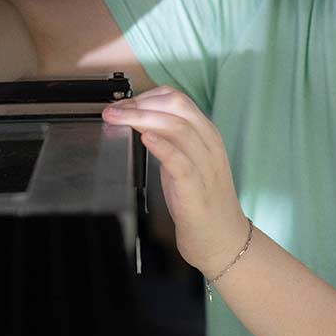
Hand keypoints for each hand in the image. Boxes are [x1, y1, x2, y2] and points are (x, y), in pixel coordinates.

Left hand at [100, 87, 250, 275]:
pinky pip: (181, 162)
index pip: (177, 99)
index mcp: (206, 134)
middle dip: (139, 104)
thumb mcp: (187, 160)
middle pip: (176, 108)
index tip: (122, 105)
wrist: (223, 238)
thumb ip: (170, 140)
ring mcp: (205, 167)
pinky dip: (162, 147)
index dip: (145, 97)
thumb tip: (140, 122)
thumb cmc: (201, 200)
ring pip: (177, 129)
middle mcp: (209, 145)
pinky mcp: (196, 190)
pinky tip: (145, 139)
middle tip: (113, 111)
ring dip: (141, 120)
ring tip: (118, 120)